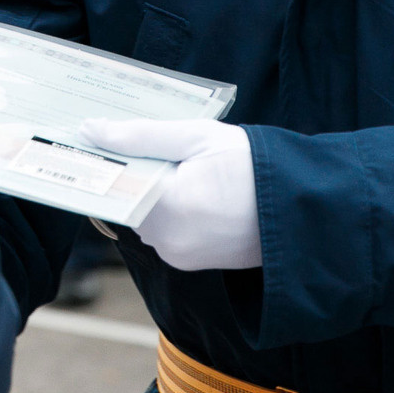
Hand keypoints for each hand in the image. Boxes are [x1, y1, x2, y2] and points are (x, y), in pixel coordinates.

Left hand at [83, 117, 260, 271]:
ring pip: (144, 216)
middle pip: (127, 199)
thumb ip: (141, 136)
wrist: (302, 207)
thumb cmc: (253, 165)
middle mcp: (167, 239)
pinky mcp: (191, 262)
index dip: (106, 159)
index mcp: (167, 206)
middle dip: (135, 173)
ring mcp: (179, 256)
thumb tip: (91, 130)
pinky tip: (194, 190)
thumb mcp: (197, 137)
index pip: (113, 183)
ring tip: (184, 167)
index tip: (96, 139)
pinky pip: (164, 231)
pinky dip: (169, 210)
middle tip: (157, 148)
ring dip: (153, 192)